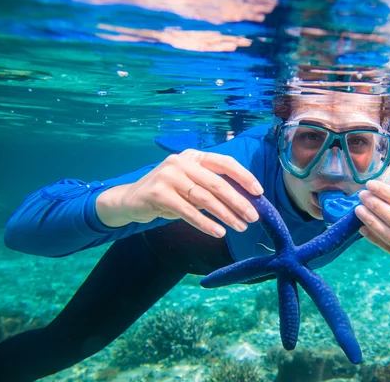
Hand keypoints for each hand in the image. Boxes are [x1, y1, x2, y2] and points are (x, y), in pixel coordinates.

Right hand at [96, 149, 263, 237]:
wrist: (131, 200)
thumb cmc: (169, 193)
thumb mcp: (191, 184)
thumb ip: (212, 187)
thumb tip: (245, 202)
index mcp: (193, 156)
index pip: (224, 162)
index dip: (243, 177)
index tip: (258, 192)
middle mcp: (181, 162)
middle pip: (216, 183)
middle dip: (238, 201)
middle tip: (253, 217)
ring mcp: (168, 176)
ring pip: (204, 198)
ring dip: (225, 214)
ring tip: (240, 227)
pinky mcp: (158, 193)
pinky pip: (188, 211)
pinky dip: (205, 223)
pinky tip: (218, 232)